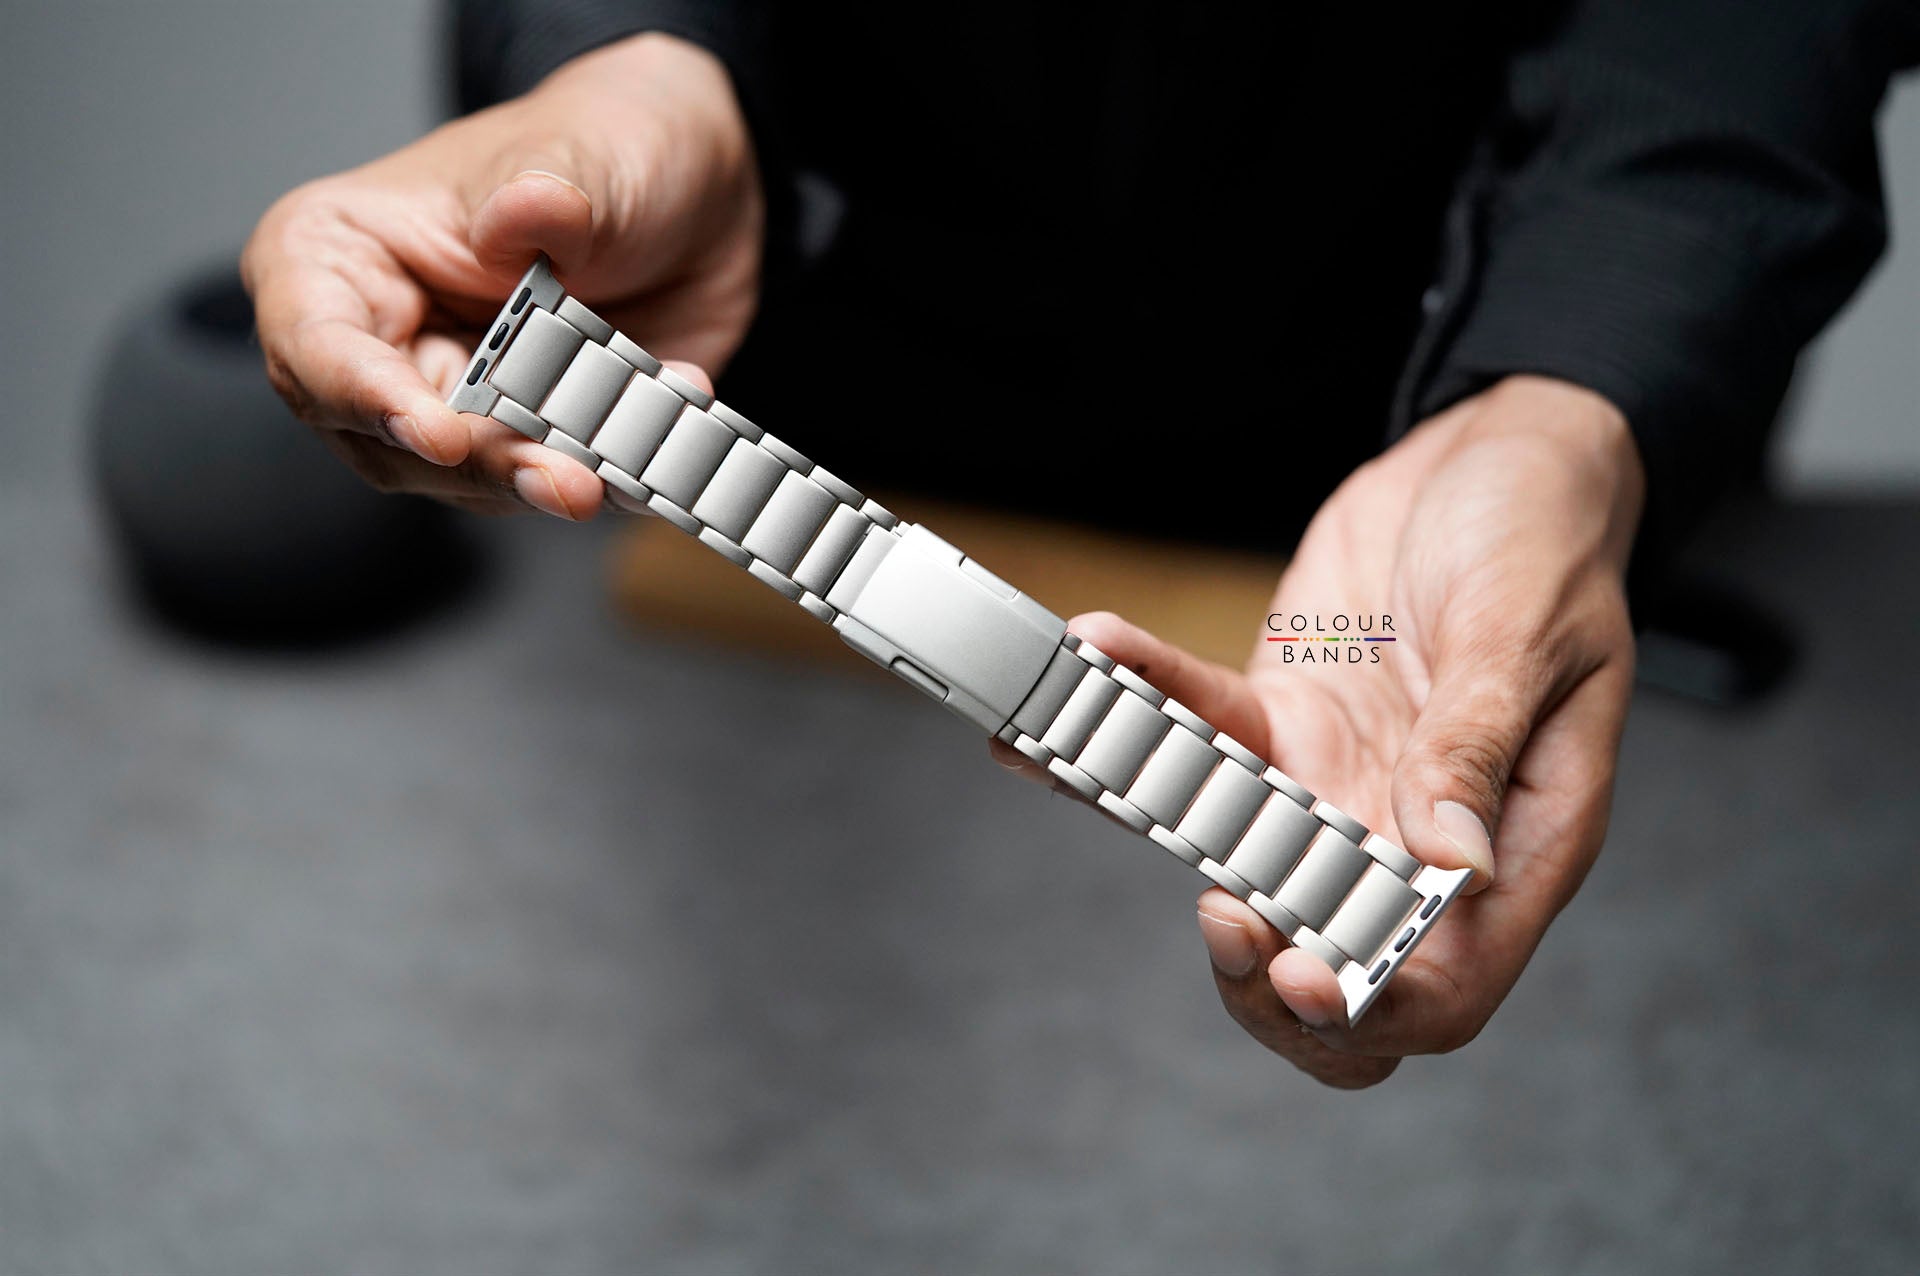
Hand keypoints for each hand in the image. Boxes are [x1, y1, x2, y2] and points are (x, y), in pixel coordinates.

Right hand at [241, 33, 761, 518]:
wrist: (693, 198)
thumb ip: (543, 194)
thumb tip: (523, 212)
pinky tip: (655, 446)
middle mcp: (381, 346)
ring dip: (554, 478)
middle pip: (392, 442)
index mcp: (338, 257)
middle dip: (484, 465)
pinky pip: (555, 483)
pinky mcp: (527, 442)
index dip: (367, 397)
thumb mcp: (575, 155)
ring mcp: (455, 402)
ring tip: (621, 461)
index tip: (438, 434)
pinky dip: (609, 475)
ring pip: (475, 480)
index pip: (314, 344)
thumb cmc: (601, 151)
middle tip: (564, 478)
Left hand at [992, 375, 1643, 1086]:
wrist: (1497, 458)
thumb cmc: (1548, 541)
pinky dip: (1136, 701)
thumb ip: (1479, 745)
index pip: (1448, 981)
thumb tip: (1450, 862)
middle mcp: (1414, 836)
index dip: (1375, 1007)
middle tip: (1219, 917)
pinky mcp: (1280, 724)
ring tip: (1083, 762)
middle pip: (1328, 958)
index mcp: (1513, 842)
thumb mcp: (1528, 632)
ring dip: (1157, 828)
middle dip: (1259, 970)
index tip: (1305, 976)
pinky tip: (1088, 656)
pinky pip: (1194, 735)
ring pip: (1237, 866)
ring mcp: (1338, 787)